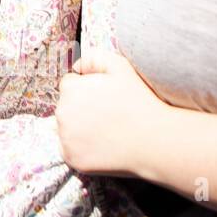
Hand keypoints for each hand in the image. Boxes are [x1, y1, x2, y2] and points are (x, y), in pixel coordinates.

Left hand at [56, 47, 169, 176]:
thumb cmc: (139, 101)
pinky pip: (72, 150)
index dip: (88, 90)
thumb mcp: (120, 66)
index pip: (70, 85)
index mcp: (70, 89)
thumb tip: (76, 67)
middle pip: (67, 107)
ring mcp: (65, 138)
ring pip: (68, 129)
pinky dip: (84, 149)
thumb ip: (93, 58)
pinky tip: (105, 146)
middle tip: (108, 116)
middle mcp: (62, 113)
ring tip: (109, 131)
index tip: (105, 99)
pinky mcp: (71, 158)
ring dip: (81, 128)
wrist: (155, 140)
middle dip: (82, 109)